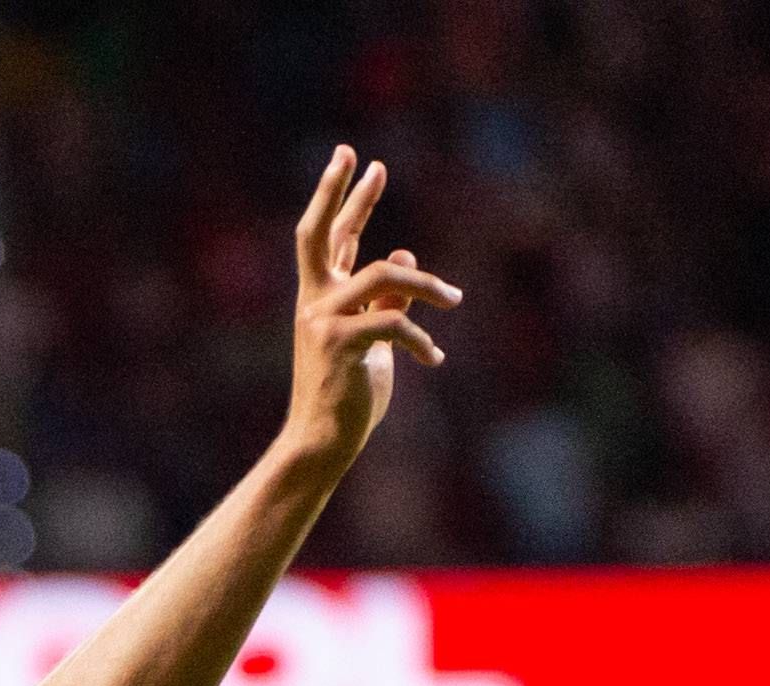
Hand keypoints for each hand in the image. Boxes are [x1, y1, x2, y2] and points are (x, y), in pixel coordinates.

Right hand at [275, 148, 457, 482]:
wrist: (323, 443)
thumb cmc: (347, 396)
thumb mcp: (374, 343)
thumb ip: (386, 301)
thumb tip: (404, 253)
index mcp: (320, 298)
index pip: (331, 236)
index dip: (344, 196)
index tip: (357, 157)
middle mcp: (314, 302)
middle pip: (320, 234)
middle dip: (343, 194)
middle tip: (368, 161)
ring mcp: (322, 321)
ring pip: (384, 274)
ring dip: (427, 284)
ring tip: (455, 298)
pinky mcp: (340, 345)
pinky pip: (394, 323)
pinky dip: (421, 340)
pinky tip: (434, 360)